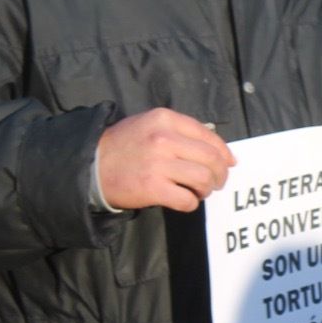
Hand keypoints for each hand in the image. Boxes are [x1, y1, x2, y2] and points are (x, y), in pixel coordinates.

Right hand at [95, 108, 235, 211]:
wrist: (92, 165)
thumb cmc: (124, 145)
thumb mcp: (149, 124)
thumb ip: (179, 131)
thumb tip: (215, 146)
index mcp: (165, 119)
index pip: (208, 135)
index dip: (224, 152)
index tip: (230, 163)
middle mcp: (164, 138)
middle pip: (211, 159)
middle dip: (220, 174)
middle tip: (217, 182)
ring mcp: (159, 164)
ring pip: (203, 179)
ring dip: (207, 189)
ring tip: (200, 191)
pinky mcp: (153, 188)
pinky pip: (188, 199)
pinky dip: (191, 203)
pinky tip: (185, 200)